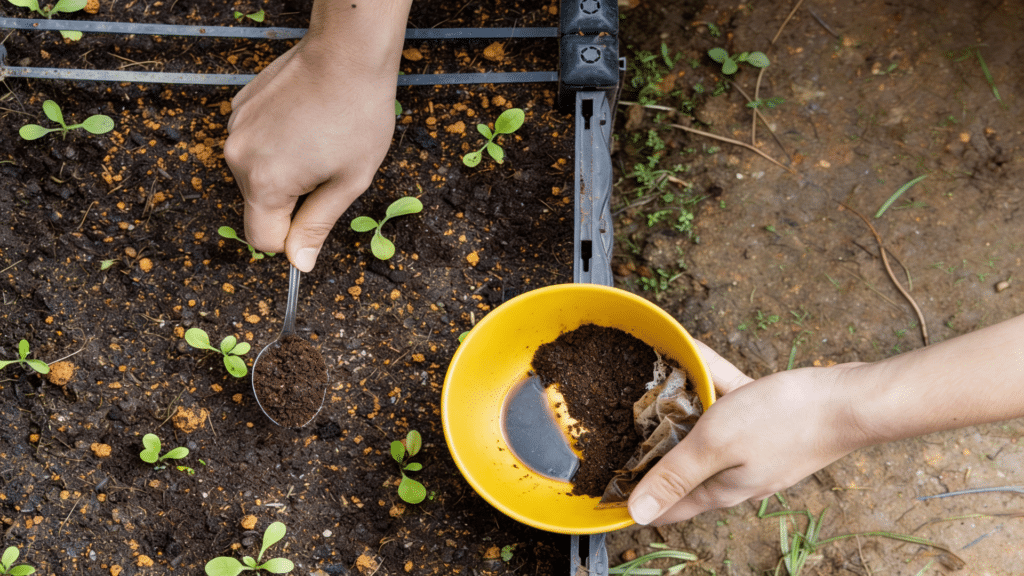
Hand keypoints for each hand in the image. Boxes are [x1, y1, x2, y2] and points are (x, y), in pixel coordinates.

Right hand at [223, 2, 408, 271]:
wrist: (346, 53)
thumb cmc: (357, 116)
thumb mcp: (348, 181)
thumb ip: (317, 225)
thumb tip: (299, 263)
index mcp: (266, 183)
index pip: (262, 239)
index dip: (291, 237)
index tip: (315, 215)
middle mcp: (239, 157)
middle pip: (259, 205)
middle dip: (291, 198)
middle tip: (326, 167)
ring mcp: (235, 128)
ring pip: (257, 173)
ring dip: (284, 169)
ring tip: (317, 139)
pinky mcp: (239, 106)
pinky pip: (255, 143)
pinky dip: (276, 141)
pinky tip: (303, 120)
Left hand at [627, 342, 863, 524]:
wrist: (850, 399)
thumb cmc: (785, 422)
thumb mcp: (716, 445)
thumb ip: (676, 476)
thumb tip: (639, 514)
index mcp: (721, 488)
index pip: (669, 505)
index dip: (636, 500)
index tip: (606, 490)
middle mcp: (735, 473)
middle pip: (684, 463)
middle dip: (654, 447)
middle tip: (622, 425)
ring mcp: (755, 447)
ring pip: (705, 426)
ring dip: (681, 405)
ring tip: (653, 380)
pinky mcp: (770, 421)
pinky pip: (728, 399)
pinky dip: (711, 379)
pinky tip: (695, 353)